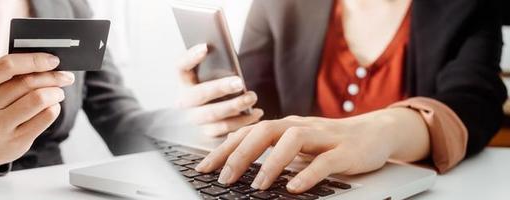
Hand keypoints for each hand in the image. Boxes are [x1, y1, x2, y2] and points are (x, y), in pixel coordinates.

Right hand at [0, 53, 74, 173]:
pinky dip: (55, 107)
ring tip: (58, 92)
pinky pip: (46, 116)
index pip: (7, 66)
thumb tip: (48, 61)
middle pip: (27, 83)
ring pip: (39, 99)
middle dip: (52, 77)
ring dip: (56, 92)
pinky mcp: (17, 140)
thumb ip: (12, 75)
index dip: (34, 60)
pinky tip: (53, 106)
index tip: (53, 59)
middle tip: (65, 76)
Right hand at [176, 44, 263, 136]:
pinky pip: (225, 129)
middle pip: (199, 94)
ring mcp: (195, 119)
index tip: (205, 47)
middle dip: (220, 88)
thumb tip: (223, 52)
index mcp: (184, 81)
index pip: (180, 66)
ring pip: (212, 115)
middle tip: (239, 82)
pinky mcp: (208, 133)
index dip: (190, 57)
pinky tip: (256, 112)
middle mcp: (185, 101)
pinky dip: (243, 122)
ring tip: (252, 97)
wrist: (209, 114)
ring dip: (234, 106)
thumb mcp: (210, 74)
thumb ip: (215, 63)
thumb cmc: (214, 86)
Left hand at [194, 108, 429, 192]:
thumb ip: (270, 153)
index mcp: (283, 126)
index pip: (246, 133)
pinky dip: (307, 174)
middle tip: (224, 178)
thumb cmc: (327, 143)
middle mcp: (299, 127)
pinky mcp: (345, 151)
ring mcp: (322, 137)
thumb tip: (235, 168)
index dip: (223, 149)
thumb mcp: (295, 146)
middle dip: (240, 155)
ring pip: (292, 141)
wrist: (374, 134)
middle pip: (263, 131)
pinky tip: (293, 188)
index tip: (203, 168)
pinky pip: (324, 162)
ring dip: (271, 163)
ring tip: (257, 185)